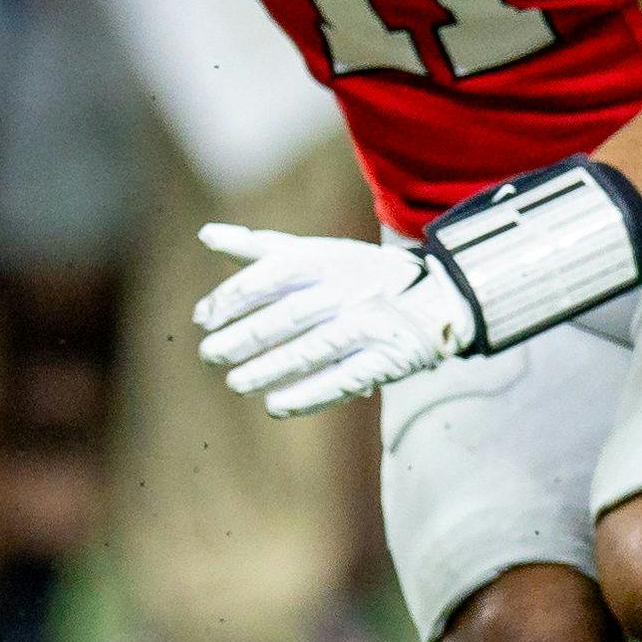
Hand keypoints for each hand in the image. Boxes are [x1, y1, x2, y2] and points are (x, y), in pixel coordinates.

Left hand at [192, 223, 472, 415]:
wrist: (438, 294)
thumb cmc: (357, 274)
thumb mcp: (315, 253)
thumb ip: (260, 248)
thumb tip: (205, 235)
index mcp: (328, 260)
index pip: (273, 275)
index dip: (235, 297)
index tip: (204, 319)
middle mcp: (349, 290)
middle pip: (290, 315)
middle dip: (245, 337)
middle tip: (208, 354)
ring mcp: (371, 325)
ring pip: (314, 349)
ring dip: (270, 369)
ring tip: (234, 383)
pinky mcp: (389, 359)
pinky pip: (345, 379)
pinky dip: (309, 395)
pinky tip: (275, 406)